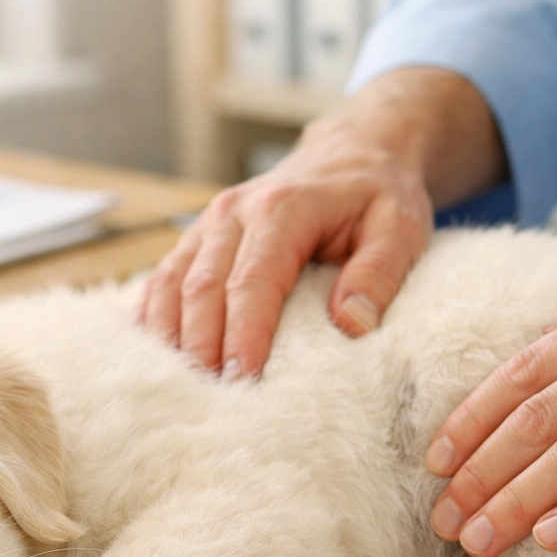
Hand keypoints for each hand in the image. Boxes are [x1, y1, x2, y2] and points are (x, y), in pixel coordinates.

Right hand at [139, 67, 506, 376]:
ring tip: (178, 392)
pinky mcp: (198, 239)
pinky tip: (154, 360)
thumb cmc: (378, 195)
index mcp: (282, 209)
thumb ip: (379, 274)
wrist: (352, 153)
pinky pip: (162, 281)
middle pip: (202, 290)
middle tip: (208, 403)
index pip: (252, 281)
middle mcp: (233, 213)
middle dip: (201, 349)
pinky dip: (154, 321)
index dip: (243, 335)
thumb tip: (352, 324)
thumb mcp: (401, 228)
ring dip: (169, 340)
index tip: (241, 381)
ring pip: (171, 287)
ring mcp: (209, 224)